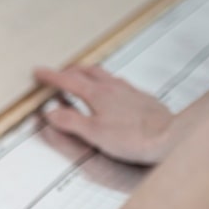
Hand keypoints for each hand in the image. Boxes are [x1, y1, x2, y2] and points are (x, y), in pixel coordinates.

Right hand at [34, 65, 175, 165]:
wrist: (169, 136)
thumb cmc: (134, 137)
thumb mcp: (94, 133)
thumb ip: (70, 121)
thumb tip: (51, 113)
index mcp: (97, 93)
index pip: (67, 81)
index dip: (50, 77)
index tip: (39, 73)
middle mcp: (112, 86)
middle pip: (85, 71)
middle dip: (68, 72)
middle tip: (58, 76)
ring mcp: (127, 90)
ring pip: (102, 74)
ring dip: (87, 74)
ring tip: (80, 80)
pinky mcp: (140, 97)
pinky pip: (117, 82)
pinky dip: (104, 82)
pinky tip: (108, 93)